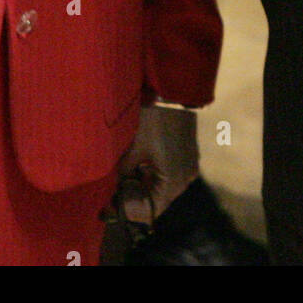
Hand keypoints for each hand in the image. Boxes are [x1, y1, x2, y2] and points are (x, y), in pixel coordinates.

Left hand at [115, 105, 198, 225]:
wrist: (174, 92)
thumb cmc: (153, 120)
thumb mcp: (133, 148)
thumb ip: (124, 173)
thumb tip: (114, 188)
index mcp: (174, 179)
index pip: (152, 209)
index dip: (132, 210)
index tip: (113, 206)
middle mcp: (185, 178)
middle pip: (159, 200)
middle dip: (137, 198)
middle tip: (115, 193)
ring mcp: (189, 167)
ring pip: (164, 187)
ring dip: (146, 186)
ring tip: (124, 178)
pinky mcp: (189, 156)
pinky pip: (170, 175)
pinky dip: (155, 175)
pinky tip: (140, 166)